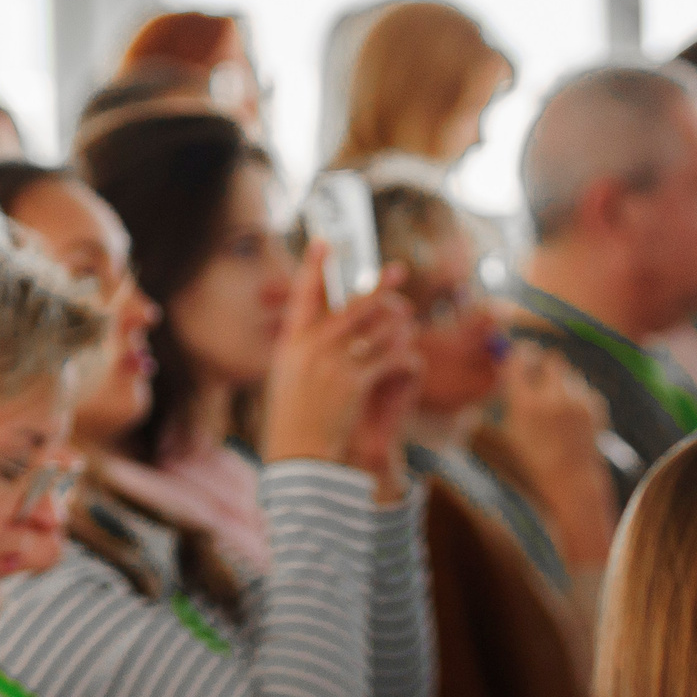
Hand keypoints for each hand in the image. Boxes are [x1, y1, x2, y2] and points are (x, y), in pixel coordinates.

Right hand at [261, 250, 419, 471]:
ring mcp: (333, 364)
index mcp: (291, 343)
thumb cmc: (291, 418)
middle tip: (400, 270)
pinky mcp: (354, 382)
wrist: (298, 454)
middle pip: (352, 306)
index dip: (314, 267)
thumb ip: (302, 348)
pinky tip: (410, 353)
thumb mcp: (286, 376)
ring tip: (407, 316)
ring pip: (375, 329)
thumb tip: (322, 323)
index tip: (325, 242)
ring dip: (396, 321)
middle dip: (380, 287)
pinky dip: (401, 354)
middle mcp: (311, 348)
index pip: (303, 296)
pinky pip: (387, 357)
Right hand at [497, 343, 606, 474]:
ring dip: (560, 382)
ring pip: (568, 374)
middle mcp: (551, 399)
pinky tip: (570, 419)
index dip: (520, 354)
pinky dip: (575, 396)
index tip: (521, 352)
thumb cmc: (535, 453)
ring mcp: (576, 400)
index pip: (521, 361)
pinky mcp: (594, 403)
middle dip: (545, 363)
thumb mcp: (513, 426)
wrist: (570, 475)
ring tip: (555, 408)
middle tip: (540, 371)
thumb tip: (508, 360)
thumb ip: (513, 392)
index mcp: (525, 405)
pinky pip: (581, 388)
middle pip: (551, 359)